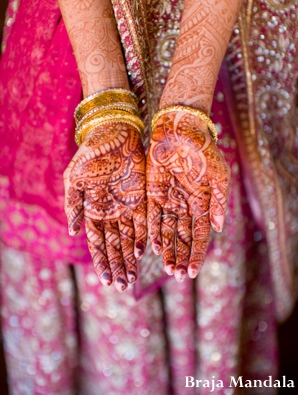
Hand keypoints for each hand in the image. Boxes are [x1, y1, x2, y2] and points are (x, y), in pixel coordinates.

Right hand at [64, 123, 145, 291]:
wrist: (113, 134)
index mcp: (92, 210)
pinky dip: (144, 237)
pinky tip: (144, 251)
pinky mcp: (142, 198)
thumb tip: (72, 233)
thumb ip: (74, 205)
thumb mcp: (75, 179)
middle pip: (114, 246)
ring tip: (132, 277)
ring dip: (130, 258)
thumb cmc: (91, 155)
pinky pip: (144, 222)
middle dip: (118, 266)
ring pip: (129, 238)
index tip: (106, 281)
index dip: (102, 262)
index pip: (97, 243)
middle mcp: (110, 213)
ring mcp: (127, 207)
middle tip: (122, 286)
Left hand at [146, 111, 229, 281]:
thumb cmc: (203, 150)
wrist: (180, 129)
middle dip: (180, 257)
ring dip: (167, 250)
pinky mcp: (152, 192)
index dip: (196, 254)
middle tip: (177, 276)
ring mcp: (168, 200)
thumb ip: (219, 202)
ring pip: (167, 231)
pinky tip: (153, 247)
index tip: (192, 272)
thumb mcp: (218, 175)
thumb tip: (218, 229)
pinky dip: (153, 232)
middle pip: (182, 238)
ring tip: (166, 268)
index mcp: (203, 203)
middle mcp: (185, 205)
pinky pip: (152, 216)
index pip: (200, 235)